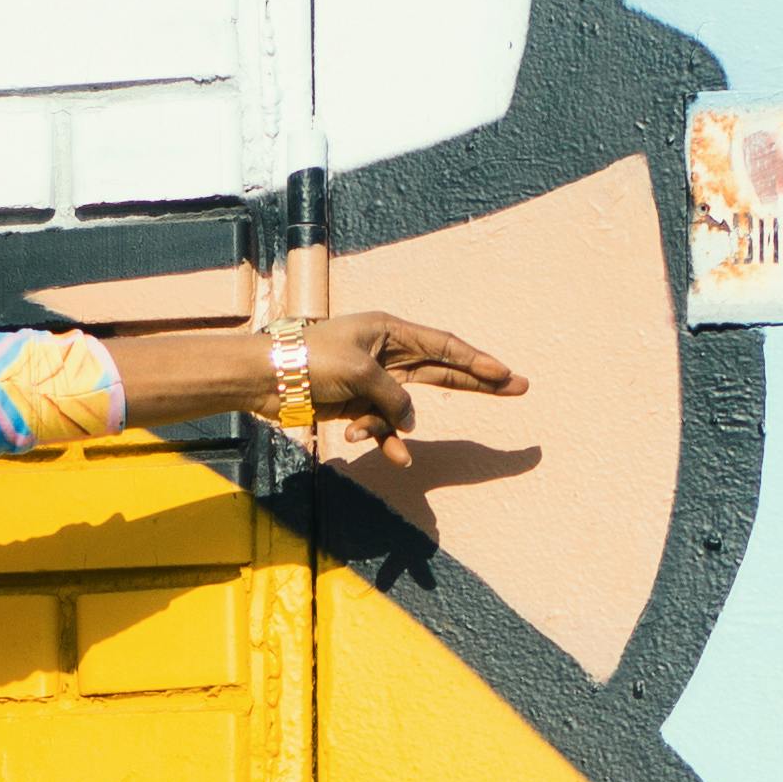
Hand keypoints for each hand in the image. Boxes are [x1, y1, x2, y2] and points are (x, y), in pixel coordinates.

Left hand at [289, 310, 522, 453]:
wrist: (264, 379)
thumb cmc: (310, 360)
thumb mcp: (361, 371)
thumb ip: (394, 395)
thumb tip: (409, 420)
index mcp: (389, 331)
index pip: (444, 346)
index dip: (478, 361)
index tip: (507, 374)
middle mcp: (386, 353)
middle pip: (442, 371)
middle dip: (477, 382)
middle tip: (518, 387)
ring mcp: (373, 382)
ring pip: (403, 409)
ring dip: (387, 426)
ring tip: (357, 430)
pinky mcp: (356, 406)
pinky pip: (380, 427)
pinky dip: (379, 439)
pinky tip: (375, 451)